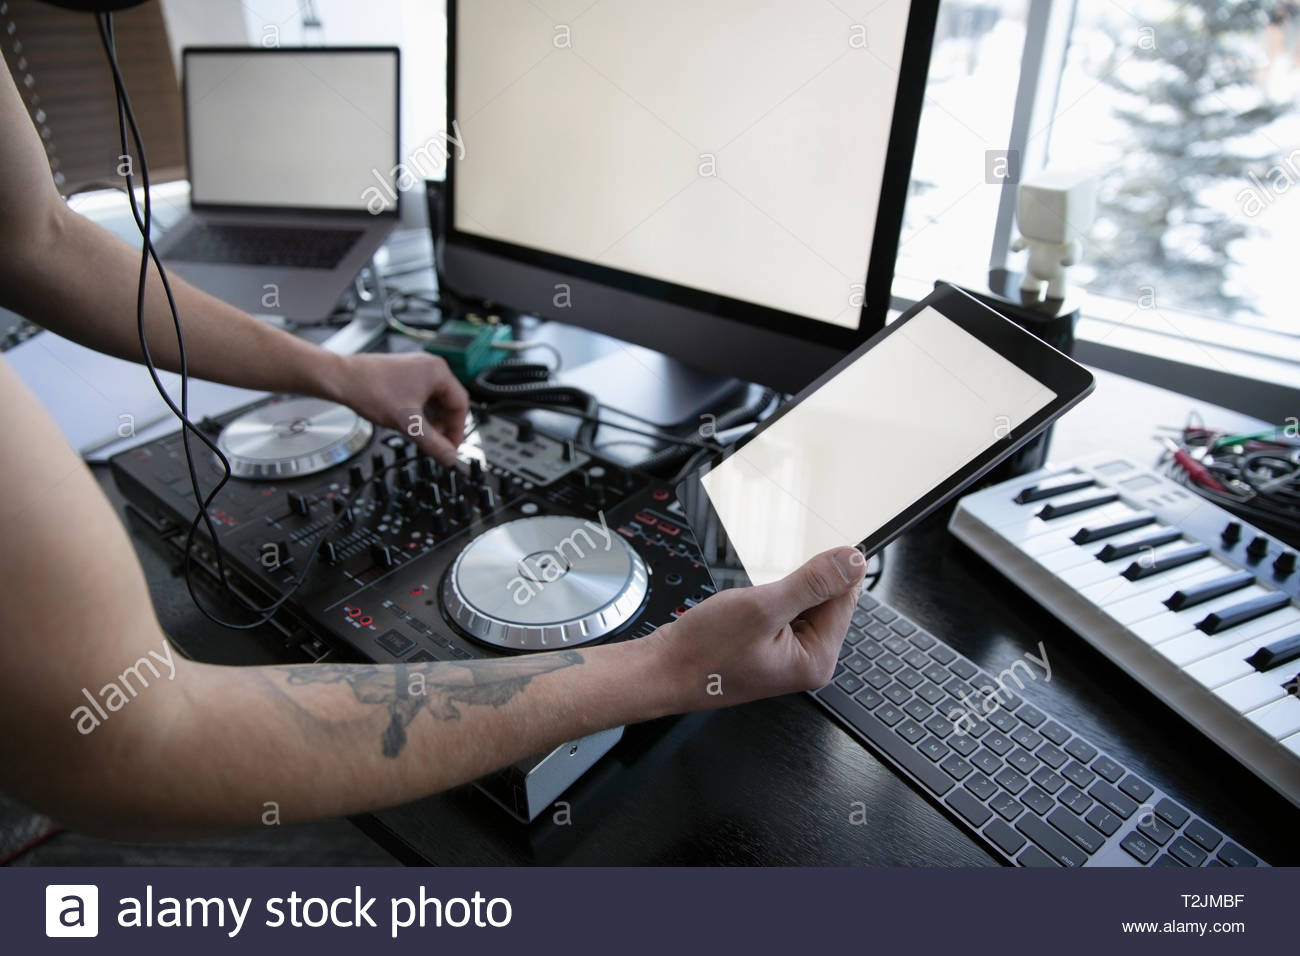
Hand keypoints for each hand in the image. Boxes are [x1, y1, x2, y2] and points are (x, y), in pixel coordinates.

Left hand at [328, 352, 469, 465]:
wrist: (341, 379)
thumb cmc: (371, 390)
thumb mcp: (408, 424)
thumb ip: (433, 444)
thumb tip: (450, 457)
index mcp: (438, 371)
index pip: (461, 405)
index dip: (457, 430)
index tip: (450, 447)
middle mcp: (430, 366)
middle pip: (449, 402)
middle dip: (443, 426)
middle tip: (436, 443)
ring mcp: (416, 368)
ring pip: (434, 400)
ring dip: (431, 420)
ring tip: (421, 434)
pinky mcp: (404, 373)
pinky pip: (421, 395)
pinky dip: (420, 411)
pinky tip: (410, 422)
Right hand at [648, 547, 867, 710]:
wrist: (664, 670)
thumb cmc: (704, 651)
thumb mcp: (763, 607)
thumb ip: (813, 583)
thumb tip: (852, 562)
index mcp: (817, 659)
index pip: (845, 600)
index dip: (828, 572)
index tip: (808, 558)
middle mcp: (808, 661)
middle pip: (826, 601)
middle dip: (797, 586)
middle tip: (765, 596)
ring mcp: (789, 655)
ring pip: (802, 603)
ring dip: (779, 593)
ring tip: (750, 609)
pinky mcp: (772, 646)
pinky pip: (783, 612)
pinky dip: (767, 602)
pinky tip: (745, 612)